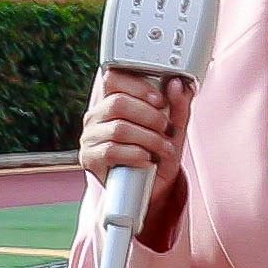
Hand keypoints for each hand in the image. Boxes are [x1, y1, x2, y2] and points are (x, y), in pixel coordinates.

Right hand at [79, 70, 188, 185]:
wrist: (150, 189)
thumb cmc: (158, 154)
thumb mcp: (174, 127)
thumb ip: (178, 104)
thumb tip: (176, 84)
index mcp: (112, 101)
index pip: (113, 79)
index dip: (138, 86)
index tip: (160, 100)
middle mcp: (97, 117)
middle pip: (118, 103)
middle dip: (150, 116)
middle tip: (166, 129)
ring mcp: (90, 138)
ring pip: (119, 129)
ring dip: (149, 139)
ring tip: (163, 149)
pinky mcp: (90, 159)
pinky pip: (112, 151)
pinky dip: (136, 155)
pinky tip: (147, 161)